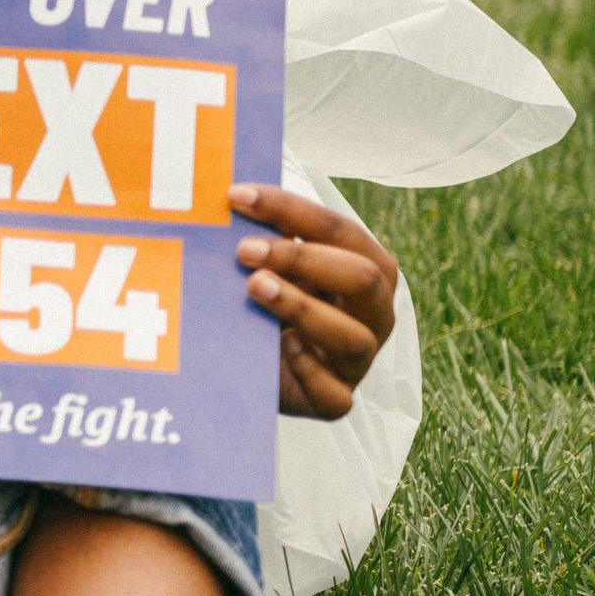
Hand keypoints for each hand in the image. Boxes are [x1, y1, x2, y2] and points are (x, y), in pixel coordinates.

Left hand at [228, 182, 399, 420]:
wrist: (253, 365)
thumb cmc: (266, 300)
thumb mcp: (269, 263)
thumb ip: (261, 234)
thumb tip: (221, 195)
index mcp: (367, 270)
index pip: (341, 230)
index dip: (291, 209)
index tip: (236, 196)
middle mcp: (374, 314)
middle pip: (363, 279)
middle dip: (304, 258)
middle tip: (243, 250)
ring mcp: (358, 361)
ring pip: (353, 337)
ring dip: (302, 307)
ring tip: (253, 286)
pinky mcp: (336, 400)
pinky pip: (335, 395)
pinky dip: (307, 370)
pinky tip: (278, 349)